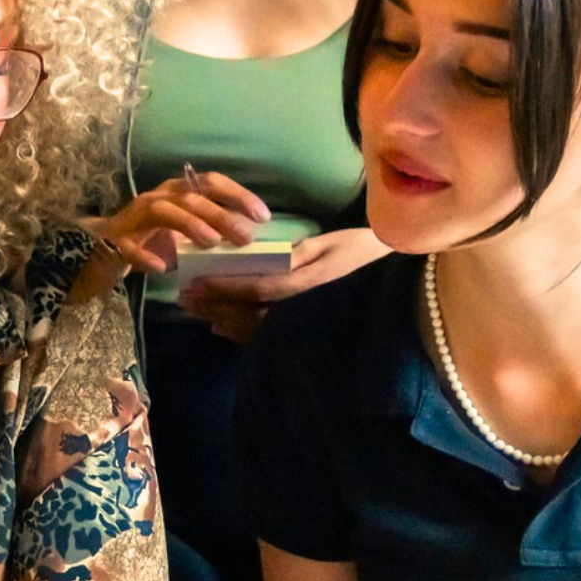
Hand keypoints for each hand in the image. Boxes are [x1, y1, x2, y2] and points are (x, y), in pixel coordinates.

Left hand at [179, 228, 390, 343]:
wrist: (396, 280)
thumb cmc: (362, 250)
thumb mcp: (330, 244)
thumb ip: (299, 254)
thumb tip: (268, 259)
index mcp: (307, 285)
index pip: (257, 288)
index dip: (224, 286)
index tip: (195, 282)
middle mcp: (303, 310)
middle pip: (249, 312)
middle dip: (215, 305)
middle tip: (184, 299)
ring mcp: (304, 323)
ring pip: (255, 328)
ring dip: (223, 319)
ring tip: (197, 312)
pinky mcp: (306, 330)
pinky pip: (269, 336)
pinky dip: (241, 333)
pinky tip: (220, 328)